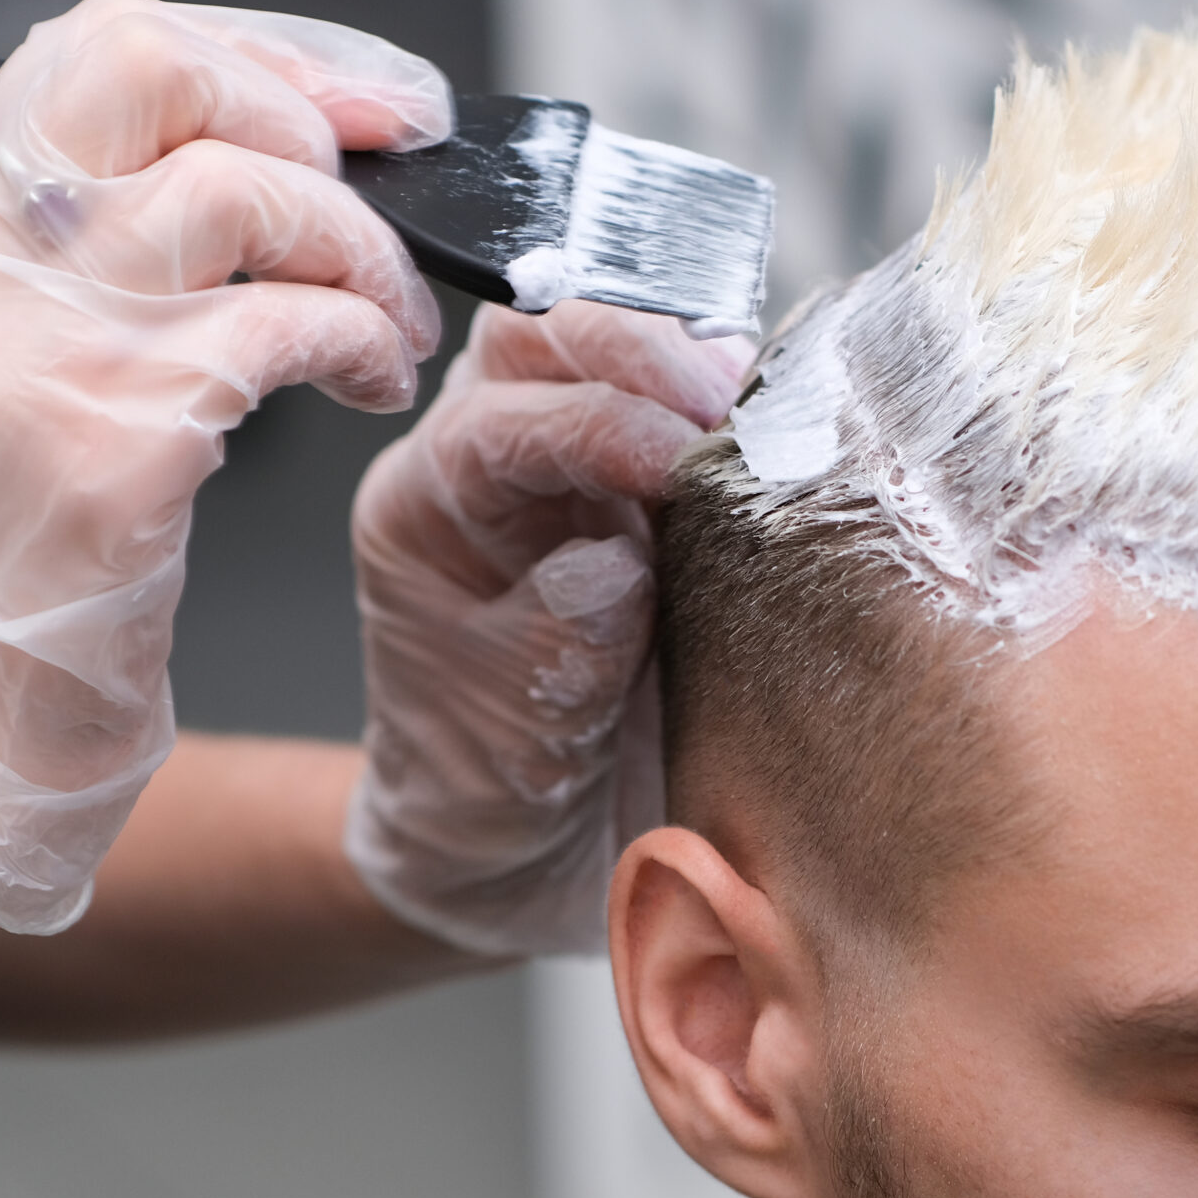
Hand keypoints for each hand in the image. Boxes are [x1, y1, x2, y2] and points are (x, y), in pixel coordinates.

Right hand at [0, 0, 451, 932]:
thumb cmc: (13, 542)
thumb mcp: (20, 353)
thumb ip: (110, 241)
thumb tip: (283, 138)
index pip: (104, 43)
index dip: (261, 53)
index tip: (363, 105)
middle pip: (157, 69)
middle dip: (304, 115)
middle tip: (372, 200)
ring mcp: (37, 350)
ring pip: (243, 190)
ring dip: (360, 247)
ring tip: (389, 320)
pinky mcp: (111, 445)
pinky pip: (284, 327)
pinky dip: (361, 339)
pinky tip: (372, 381)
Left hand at [345, 301, 754, 955]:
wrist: (506, 856)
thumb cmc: (481, 796)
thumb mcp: (506, 748)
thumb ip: (554, 650)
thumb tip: (612, 565)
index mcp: (425, 516)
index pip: (497, 424)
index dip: (595, 424)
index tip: (679, 459)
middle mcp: (484, 470)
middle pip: (539, 342)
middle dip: (635, 353)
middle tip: (726, 405)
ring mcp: (564, 469)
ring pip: (602, 352)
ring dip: (682, 364)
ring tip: (757, 410)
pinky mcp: (639, 489)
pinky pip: (674, 407)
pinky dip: (726, 404)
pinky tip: (772, 428)